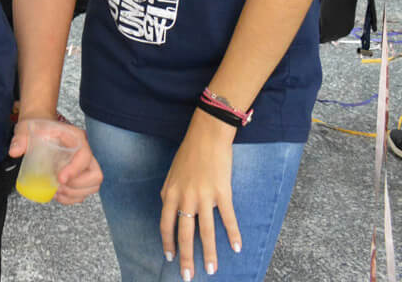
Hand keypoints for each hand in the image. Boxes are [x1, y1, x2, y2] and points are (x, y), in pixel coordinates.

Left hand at [8, 118, 102, 205]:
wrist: (40, 127)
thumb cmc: (37, 127)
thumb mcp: (27, 129)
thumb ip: (20, 139)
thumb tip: (15, 152)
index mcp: (76, 137)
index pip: (85, 155)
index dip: (75, 169)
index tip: (60, 178)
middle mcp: (84, 151)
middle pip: (95, 175)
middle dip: (77, 185)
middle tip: (58, 185)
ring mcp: (84, 164)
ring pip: (92, 185)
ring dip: (75, 194)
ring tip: (57, 191)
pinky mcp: (80, 174)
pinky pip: (84, 191)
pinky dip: (73, 198)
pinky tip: (59, 194)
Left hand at [159, 110, 239, 278]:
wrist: (206, 135)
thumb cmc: (189, 153)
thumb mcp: (173, 173)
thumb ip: (171, 193)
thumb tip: (170, 210)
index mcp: (170, 192)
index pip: (166, 224)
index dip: (168, 243)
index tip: (170, 258)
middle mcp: (185, 197)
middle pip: (184, 233)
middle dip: (186, 257)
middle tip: (188, 277)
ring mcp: (203, 196)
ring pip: (206, 231)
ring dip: (209, 253)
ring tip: (211, 270)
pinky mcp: (222, 193)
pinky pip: (228, 219)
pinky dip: (233, 234)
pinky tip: (237, 248)